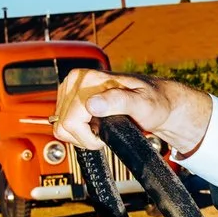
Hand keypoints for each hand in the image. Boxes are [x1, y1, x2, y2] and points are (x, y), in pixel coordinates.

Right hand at [52, 68, 214, 155]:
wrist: (156, 101)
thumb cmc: (152, 102)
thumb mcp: (142, 103)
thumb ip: (119, 101)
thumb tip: (92, 104)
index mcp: (89, 79)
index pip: (70, 121)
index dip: (87, 137)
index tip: (104, 137)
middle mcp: (76, 80)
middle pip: (63, 125)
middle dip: (83, 136)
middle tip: (105, 133)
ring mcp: (71, 89)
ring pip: (61, 126)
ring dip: (81, 134)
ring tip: (102, 129)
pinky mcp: (70, 98)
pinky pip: (63, 123)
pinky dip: (79, 130)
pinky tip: (95, 125)